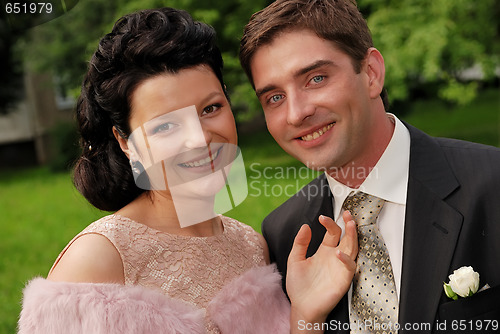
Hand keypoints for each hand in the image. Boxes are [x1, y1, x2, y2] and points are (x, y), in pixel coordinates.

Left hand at [286, 211, 357, 332]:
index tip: (321, 218)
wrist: (302, 306)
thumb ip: (300, 243)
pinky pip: (349, 266)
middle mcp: (334, 257)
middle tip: (347, 214)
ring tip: (351, 224)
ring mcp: (340, 267)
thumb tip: (305, 226)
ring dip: (353, 236)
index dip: (329, 223)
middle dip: (348, 225)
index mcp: (324, 251)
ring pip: (352, 248)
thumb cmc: (299, 285)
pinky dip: (346, 258)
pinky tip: (338, 252)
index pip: (332, 232)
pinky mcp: (343, 278)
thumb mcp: (295, 260)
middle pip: (347, 237)